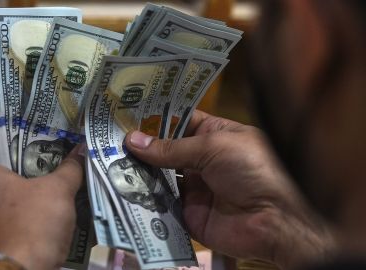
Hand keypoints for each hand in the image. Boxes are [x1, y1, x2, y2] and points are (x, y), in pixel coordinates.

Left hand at [0, 135, 84, 269]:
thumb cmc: (33, 224)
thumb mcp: (58, 191)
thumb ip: (70, 168)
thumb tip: (82, 149)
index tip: (21, 139)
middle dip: (14, 169)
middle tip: (40, 165)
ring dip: (13, 198)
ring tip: (41, 197)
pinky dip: (11, 223)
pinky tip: (35, 226)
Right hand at [125, 110, 334, 268]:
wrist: (278, 219)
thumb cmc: (253, 169)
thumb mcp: (214, 147)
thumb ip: (172, 147)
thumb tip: (132, 140)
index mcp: (212, 135)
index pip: (177, 122)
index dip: (153, 118)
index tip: (123, 113)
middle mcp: (200, 160)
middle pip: (163, 151)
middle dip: (139, 147)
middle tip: (105, 140)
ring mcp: (192, 188)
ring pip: (158, 178)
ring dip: (136, 172)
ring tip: (105, 162)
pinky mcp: (187, 214)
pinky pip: (161, 205)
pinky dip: (142, 199)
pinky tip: (119, 189)